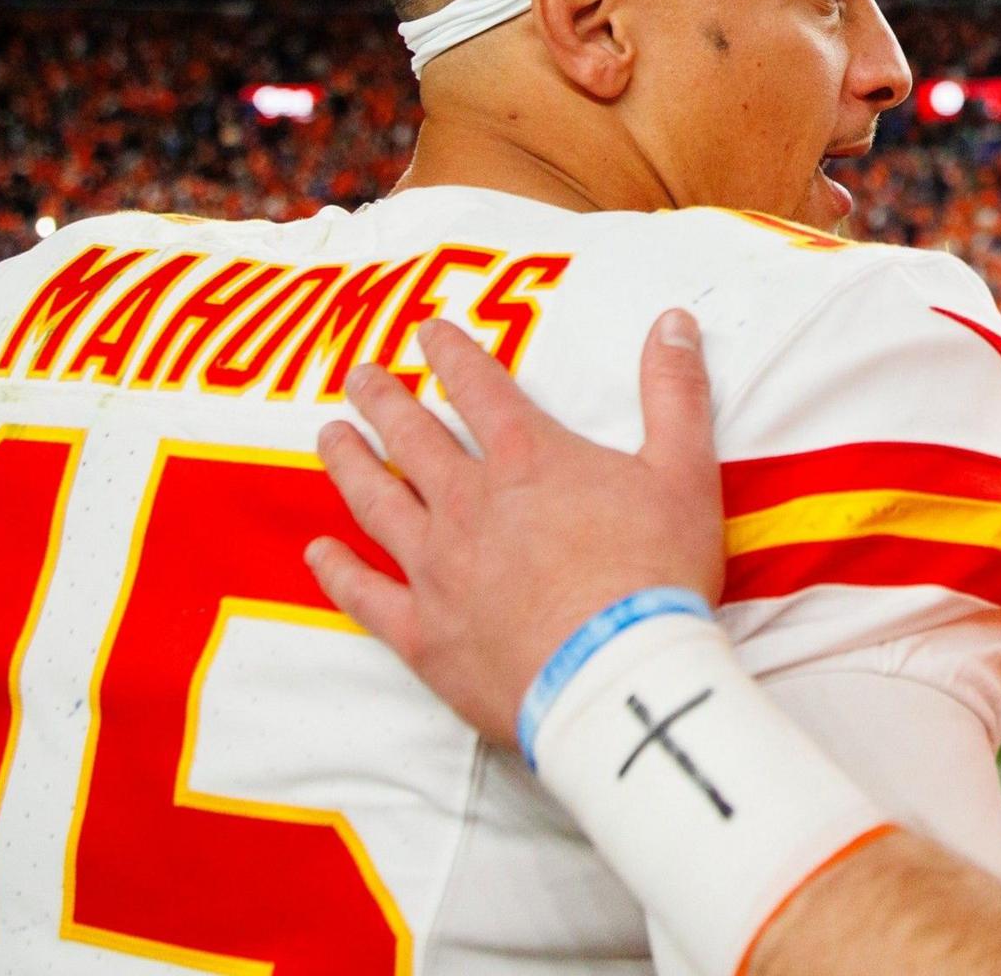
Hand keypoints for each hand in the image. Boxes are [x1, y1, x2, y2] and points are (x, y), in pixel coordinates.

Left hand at [304, 313, 723, 745]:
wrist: (615, 677)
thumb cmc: (656, 575)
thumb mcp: (684, 472)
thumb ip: (674, 393)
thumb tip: (674, 322)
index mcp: (529, 459)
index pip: (480, 388)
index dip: (452, 353)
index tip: (427, 331)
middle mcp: (468, 503)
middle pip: (414, 437)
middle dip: (385, 399)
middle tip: (360, 376)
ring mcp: (437, 567)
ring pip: (377, 502)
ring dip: (350, 464)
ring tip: (330, 436)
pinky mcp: (424, 633)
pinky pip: (365, 595)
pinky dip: (337, 572)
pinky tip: (317, 553)